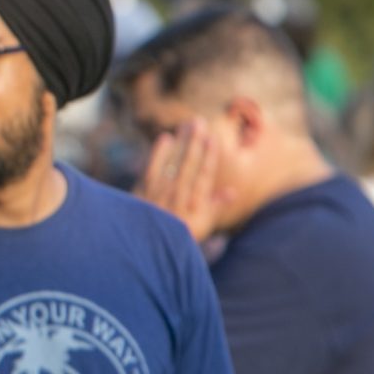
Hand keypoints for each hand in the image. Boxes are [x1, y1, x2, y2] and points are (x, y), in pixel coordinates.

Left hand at [138, 119, 225, 243]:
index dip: (210, 156)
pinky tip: (165, 138)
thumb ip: (215, 206)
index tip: (213, 138)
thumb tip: (231, 191)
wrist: (148, 250)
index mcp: (196, 206)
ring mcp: (160, 194)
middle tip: (199, 122)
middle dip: (195, 142)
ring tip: (187, 125)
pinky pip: (151, 169)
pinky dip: (158, 154)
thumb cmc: (180, 237)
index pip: (205, 175)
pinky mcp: (142, 193)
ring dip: (181, 143)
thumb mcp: (202, 226)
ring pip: (173, 163)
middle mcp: (179, 198)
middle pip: (189, 165)